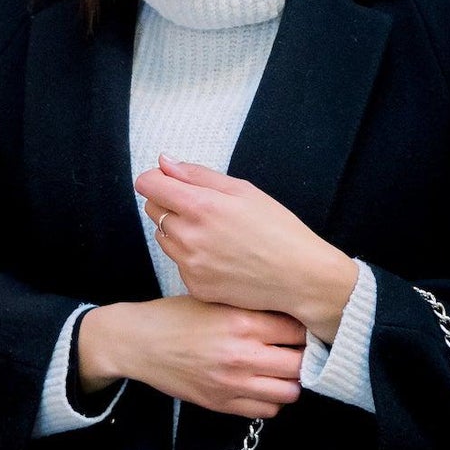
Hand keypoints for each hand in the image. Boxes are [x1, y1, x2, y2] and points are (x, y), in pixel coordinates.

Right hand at [84, 297, 305, 418]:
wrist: (139, 343)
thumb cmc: (176, 316)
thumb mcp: (217, 300)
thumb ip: (253, 308)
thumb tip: (293, 314)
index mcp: (242, 323)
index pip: (298, 331)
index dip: (307, 329)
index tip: (307, 328)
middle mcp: (241, 355)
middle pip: (300, 363)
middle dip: (305, 356)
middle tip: (301, 349)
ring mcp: (232, 384)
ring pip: (289, 392)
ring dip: (292, 380)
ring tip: (285, 369)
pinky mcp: (222, 403)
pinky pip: (266, 410)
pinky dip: (273, 399)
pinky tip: (266, 385)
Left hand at [134, 155, 357, 338]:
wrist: (300, 278)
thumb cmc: (278, 229)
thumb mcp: (244, 191)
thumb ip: (197, 175)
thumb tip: (164, 163)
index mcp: (200, 206)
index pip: (148, 186)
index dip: (157, 179)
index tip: (170, 182)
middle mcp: (188, 237)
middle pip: (153, 210)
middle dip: (170, 203)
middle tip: (204, 209)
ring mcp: (189, 265)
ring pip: (164, 237)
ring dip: (179, 231)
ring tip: (215, 235)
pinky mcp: (195, 286)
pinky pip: (179, 263)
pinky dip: (192, 257)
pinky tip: (221, 257)